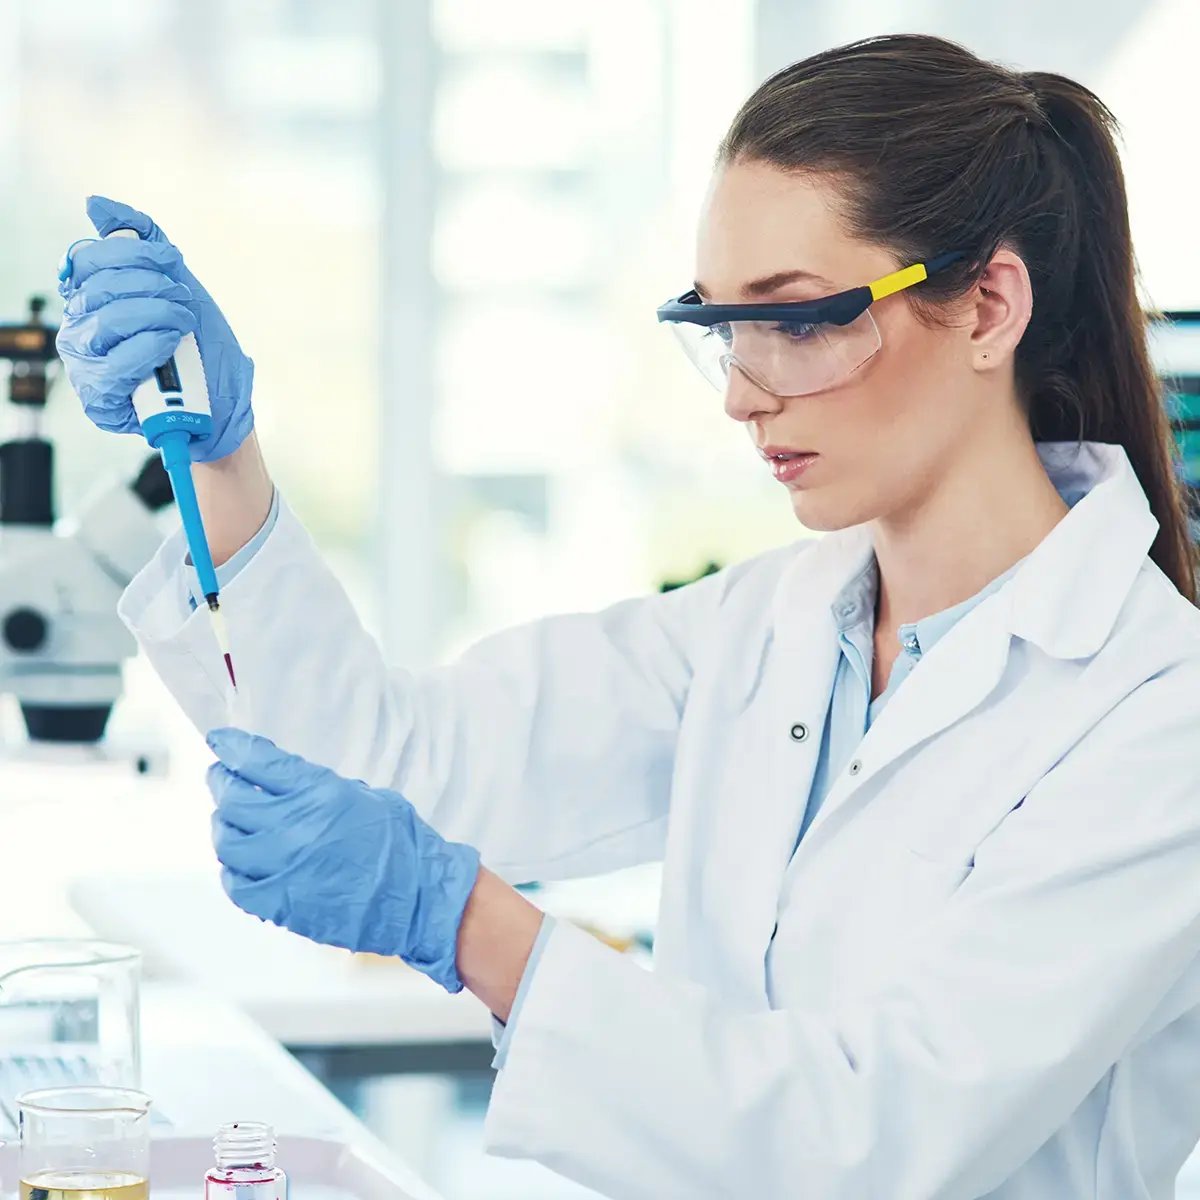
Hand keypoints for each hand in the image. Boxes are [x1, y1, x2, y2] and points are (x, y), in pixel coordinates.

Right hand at [56, 196, 253, 461]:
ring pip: (109, 322)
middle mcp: (78, 328)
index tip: (172, 259)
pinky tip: (171, 344)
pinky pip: (117, 364)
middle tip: (184, 298)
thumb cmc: (195, 342)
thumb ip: (140, 241)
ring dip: (158, 315)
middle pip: (101, 288)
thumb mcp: (175, 283)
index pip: (88, 260)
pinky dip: (151, 347)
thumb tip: (96, 204)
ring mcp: (85, 364)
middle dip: (153, 286)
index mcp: (88, 297)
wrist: (221, 398)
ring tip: (184, 322)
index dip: (132, 253)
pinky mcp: (99, 398)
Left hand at [206, 728, 481, 992]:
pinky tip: (237, 862)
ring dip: (223, 826)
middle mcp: (294, 827)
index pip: (258, 762)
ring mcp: (282, 867)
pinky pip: (235, 884)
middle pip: (233, 799)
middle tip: (220, 777)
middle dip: (221, 782)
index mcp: (320, 793)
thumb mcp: (367, 796)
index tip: (221, 741)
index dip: (233, 747)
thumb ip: (322, 788)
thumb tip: (288, 782)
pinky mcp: (279, 903)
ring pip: (226, 841)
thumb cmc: (403, 844)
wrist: (418, 898)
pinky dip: (230, 869)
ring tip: (228, 820)